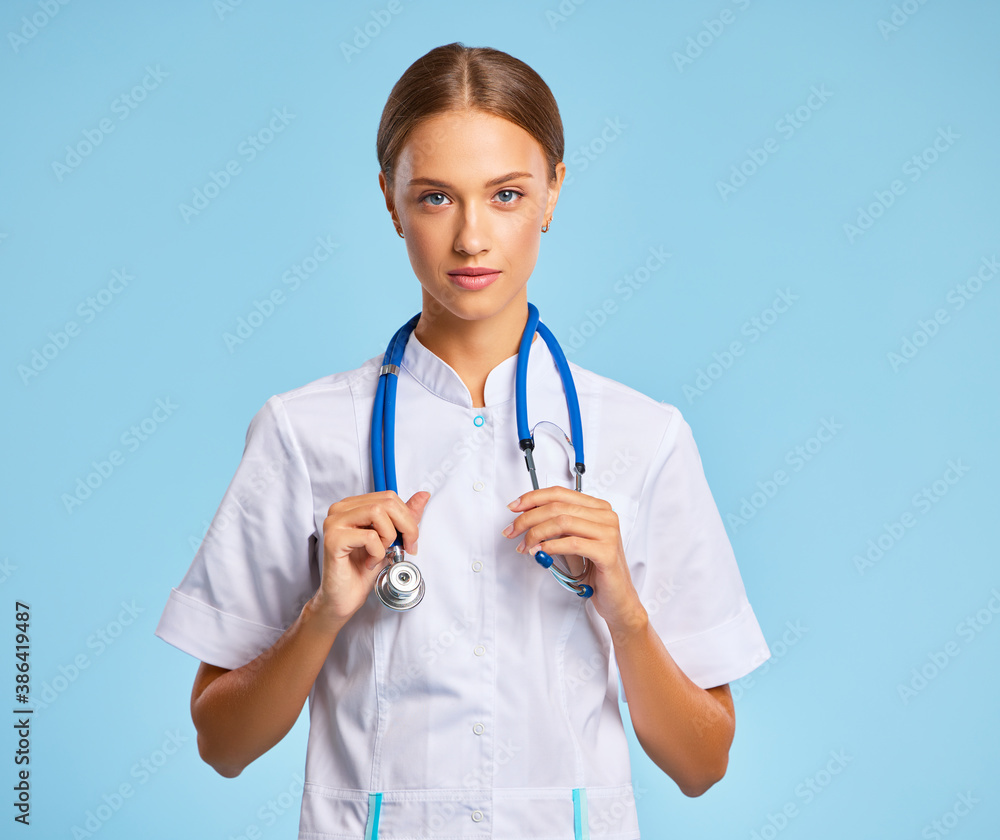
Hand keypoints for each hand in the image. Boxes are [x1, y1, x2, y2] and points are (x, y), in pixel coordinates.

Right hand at [312, 490, 430, 629]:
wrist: (343, 598)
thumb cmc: (362, 570)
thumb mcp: (390, 539)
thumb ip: (404, 517)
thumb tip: (423, 496)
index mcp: (352, 505)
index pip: (388, 496)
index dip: (406, 517)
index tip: (411, 539)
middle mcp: (340, 509)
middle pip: (386, 503)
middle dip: (405, 527)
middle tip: (405, 548)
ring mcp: (334, 523)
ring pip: (377, 513)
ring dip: (388, 537)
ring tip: (380, 554)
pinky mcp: (333, 540)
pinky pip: (369, 537)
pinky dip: (377, 553)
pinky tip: (369, 563)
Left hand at [502, 486, 646, 635]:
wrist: (616, 597)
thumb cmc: (596, 570)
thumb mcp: (573, 542)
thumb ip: (556, 527)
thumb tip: (525, 517)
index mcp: (598, 508)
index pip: (560, 493)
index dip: (533, 498)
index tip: (514, 507)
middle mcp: (605, 516)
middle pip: (558, 507)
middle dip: (528, 518)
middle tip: (512, 531)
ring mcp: (608, 533)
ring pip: (562, 522)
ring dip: (536, 533)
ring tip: (525, 546)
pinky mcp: (607, 552)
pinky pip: (572, 543)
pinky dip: (551, 547)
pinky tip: (540, 553)